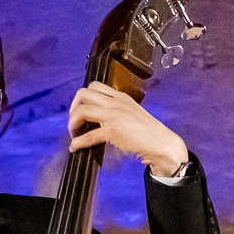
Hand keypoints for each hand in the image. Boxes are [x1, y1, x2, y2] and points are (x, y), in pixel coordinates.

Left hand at [67, 81, 188, 177]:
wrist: (161, 144)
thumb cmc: (148, 133)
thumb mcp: (132, 113)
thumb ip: (118, 111)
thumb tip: (101, 119)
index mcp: (120, 97)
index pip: (94, 86)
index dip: (83, 98)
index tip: (82, 112)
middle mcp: (115, 102)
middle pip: (83, 93)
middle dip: (73, 107)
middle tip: (75, 122)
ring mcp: (113, 115)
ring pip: (81, 111)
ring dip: (72, 124)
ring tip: (74, 134)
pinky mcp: (112, 130)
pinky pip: (88, 136)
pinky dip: (78, 142)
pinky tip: (75, 147)